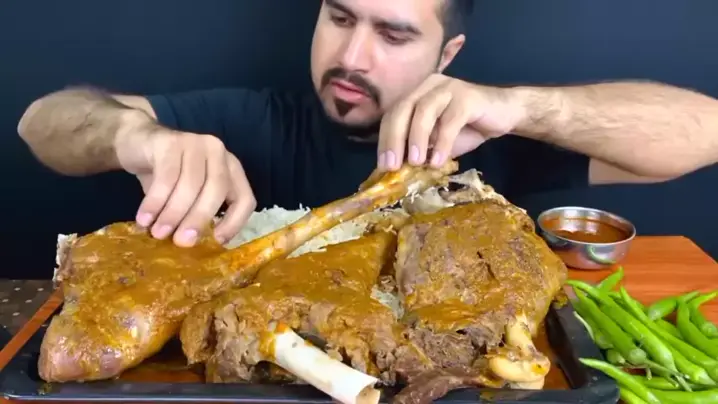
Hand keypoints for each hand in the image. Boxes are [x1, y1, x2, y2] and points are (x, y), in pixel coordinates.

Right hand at [116, 127, 255, 246]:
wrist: (135, 142)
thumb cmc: (166, 175)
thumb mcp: (188, 195)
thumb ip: (196, 213)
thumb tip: (194, 245)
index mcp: (231, 168)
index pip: (245, 198)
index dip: (235, 222)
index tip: (216, 241)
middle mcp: (218, 152)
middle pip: (217, 189)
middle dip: (200, 218)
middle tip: (182, 242)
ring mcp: (195, 142)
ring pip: (190, 183)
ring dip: (173, 213)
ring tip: (158, 233)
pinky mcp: (170, 141)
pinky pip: (166, 176)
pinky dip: (155, 201)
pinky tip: (144, 218)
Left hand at [377, 74, 524, 170]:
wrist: (506, 113)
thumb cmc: (467, 128)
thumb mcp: (437, 141)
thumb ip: (419, 149)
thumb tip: (397, 170)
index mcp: (416, 94)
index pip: (392, 114)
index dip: (384, 139)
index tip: (383, 166)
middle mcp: (428, 86)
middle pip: (403, 109)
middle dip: (394, 139)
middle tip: (393, 166)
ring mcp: (448, 88)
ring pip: (424, 111)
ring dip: (416, 138)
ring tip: (415, 163)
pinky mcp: (468, 96)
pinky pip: (450, 120)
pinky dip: (442, 142)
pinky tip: (438, 160)